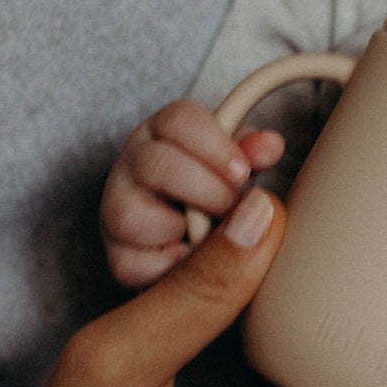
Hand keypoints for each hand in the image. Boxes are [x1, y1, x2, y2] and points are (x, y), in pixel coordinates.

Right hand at [101, 99, 285, 287]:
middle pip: (155, 163)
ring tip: (212, 233)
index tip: (242, 171)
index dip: (214, 145)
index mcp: (163, 132)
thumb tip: (270, 146)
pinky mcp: (119, 256)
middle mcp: (131, 165)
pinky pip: (132, 264)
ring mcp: (117, 210)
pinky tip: (195, 260)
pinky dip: (170, 267)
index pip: (179, 119)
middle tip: (234, 206)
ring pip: (131, 217)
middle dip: (205, 188)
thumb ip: (252, 153)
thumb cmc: (216, 185)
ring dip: (183, 229)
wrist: (195, 235)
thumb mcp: (238, 163)